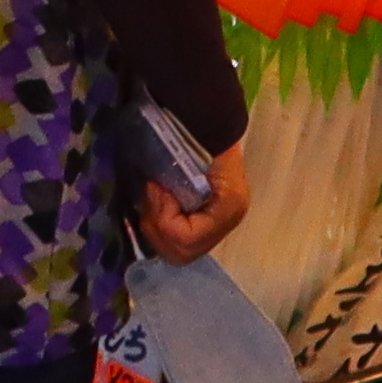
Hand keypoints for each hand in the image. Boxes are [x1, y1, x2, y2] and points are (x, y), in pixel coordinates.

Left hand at [137, 136, 250, 264]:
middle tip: (153, 197)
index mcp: (228, 211)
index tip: (157, 188)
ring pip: (176, 253)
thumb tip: (154, 194)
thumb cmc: (200, 141)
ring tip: (155, 200)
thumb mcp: (190, 160)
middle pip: (180, 253)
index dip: (164, 218)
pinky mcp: (203, 228)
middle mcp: (224, 227)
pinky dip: (161, 227)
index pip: (185, 238)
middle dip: (158, 227)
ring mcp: (216, 231)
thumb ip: (174, 186)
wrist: (209, 129)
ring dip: (157, 228)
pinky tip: (158, 207)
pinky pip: (177, 243)